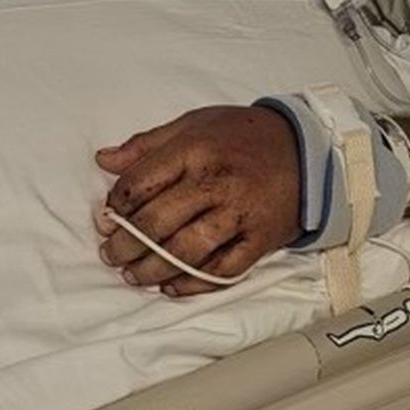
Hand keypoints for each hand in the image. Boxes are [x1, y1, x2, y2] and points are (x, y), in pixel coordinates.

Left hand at [95, 105, 301, 296]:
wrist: (305, 147)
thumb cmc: (242, 134)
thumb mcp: (192, 123)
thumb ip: (146, 144)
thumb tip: (104, 160)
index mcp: (194, 150)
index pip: (139, 184)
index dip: (115, 206)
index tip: (106, 218)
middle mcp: (215, 183)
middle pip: (156, 223)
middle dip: (125, 244)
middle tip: (111, 254)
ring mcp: (239, 214)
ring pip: (184, 253)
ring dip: (152, 269)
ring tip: (134, 275)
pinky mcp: (260, 239)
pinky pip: (222, 271)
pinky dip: (193, 284)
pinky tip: (172, 286)